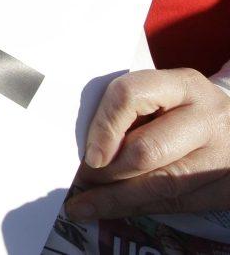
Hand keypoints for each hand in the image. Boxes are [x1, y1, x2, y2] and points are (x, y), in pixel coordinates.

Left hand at [65, 68, 229, 219]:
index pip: (130, 95)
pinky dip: (138, 209)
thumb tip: (82, 149)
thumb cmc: (181, 109)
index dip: (103, 127)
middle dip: (107, 171)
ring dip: (116, 197)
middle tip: (81, 179)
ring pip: (162, 184)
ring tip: (85, 203)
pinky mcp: (228, 188)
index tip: (88, 154)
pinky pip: (177, 205)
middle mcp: (208, 117)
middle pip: (147, 149)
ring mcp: (223, 155)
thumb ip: (126, 112)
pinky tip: (111, 210)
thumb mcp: (159, 96)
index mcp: (184, 85)